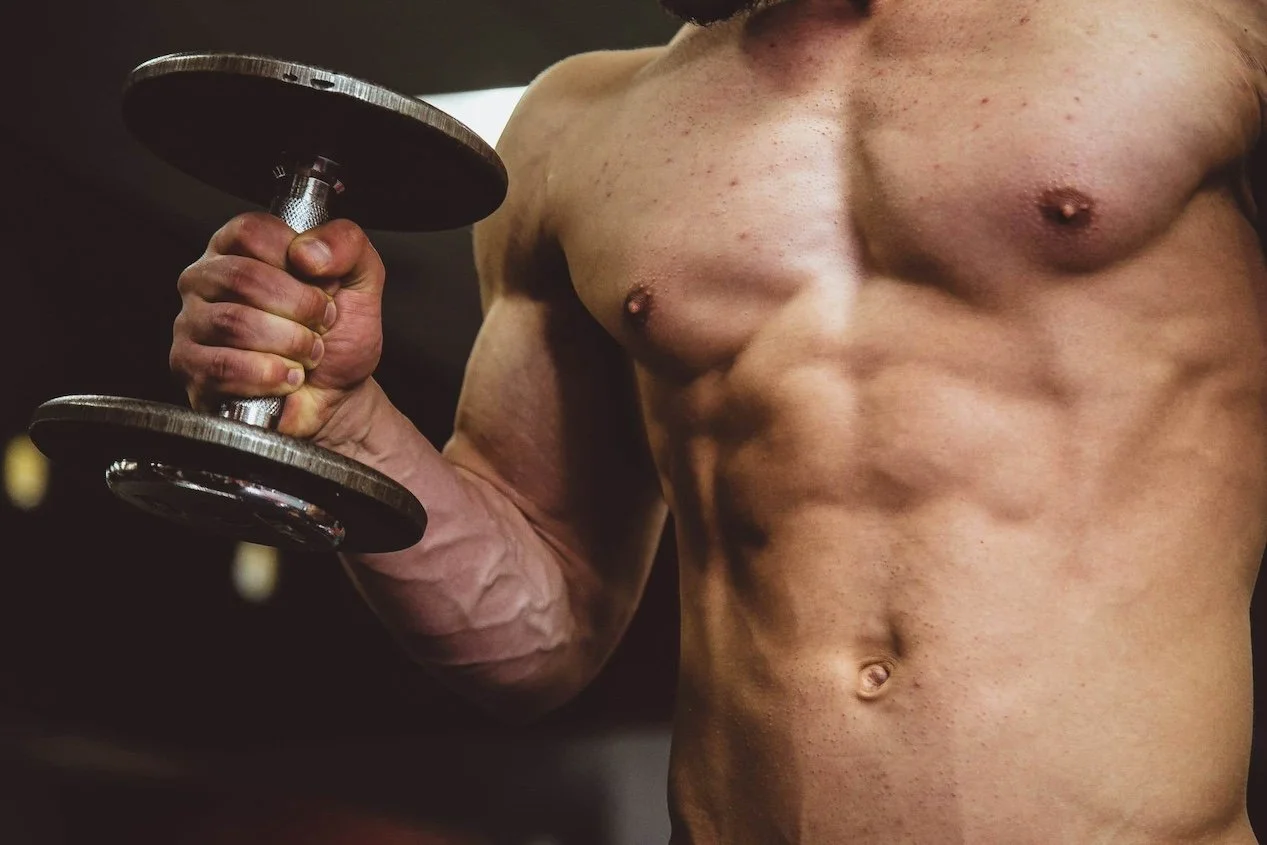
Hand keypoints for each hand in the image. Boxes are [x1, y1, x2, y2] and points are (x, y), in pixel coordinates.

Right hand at [171, 211, 385, 443]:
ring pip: (234, 324)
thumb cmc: (339, 335)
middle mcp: (207, 278)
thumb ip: (347, 244)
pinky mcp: (191, 367)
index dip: (299, 263)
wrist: (337, 395)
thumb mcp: (361, 279)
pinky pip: (225, 367)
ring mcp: (192, 322)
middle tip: (321, 325)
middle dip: (300, 308)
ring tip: (308, 353)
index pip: (252, 232)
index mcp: (240, 246)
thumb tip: (307, 251)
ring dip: (290, 344)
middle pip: (243, 278)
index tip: (325, 287)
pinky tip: (288, 377)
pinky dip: (270, 375)